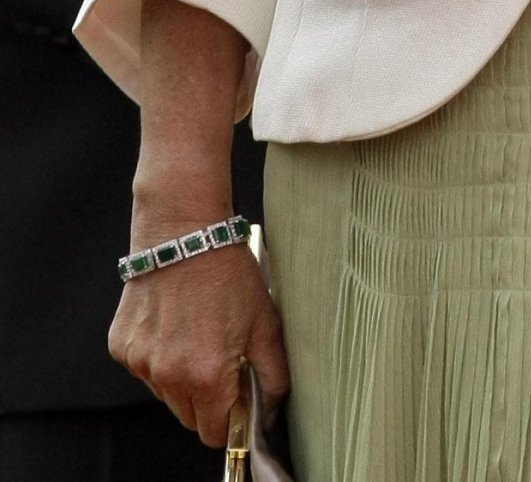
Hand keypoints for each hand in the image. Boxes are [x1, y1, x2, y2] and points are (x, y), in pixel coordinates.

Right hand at [110, 239, 286, 446]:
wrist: (184, 231)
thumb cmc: (226, 272)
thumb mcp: (265, 323)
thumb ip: (273, 375)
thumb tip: (270, 410)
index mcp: (207, 376)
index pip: (214, 433)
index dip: (229, 420)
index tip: (236, 398)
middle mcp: (168, 376)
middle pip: (188, 417)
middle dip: (207, 400)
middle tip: (221, 359)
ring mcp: (141, 362)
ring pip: (165, 394)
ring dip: (181, 379)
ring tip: (197, 334)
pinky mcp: (122, 346)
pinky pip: (144, 369)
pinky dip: (158, 357)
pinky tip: (174, 324)